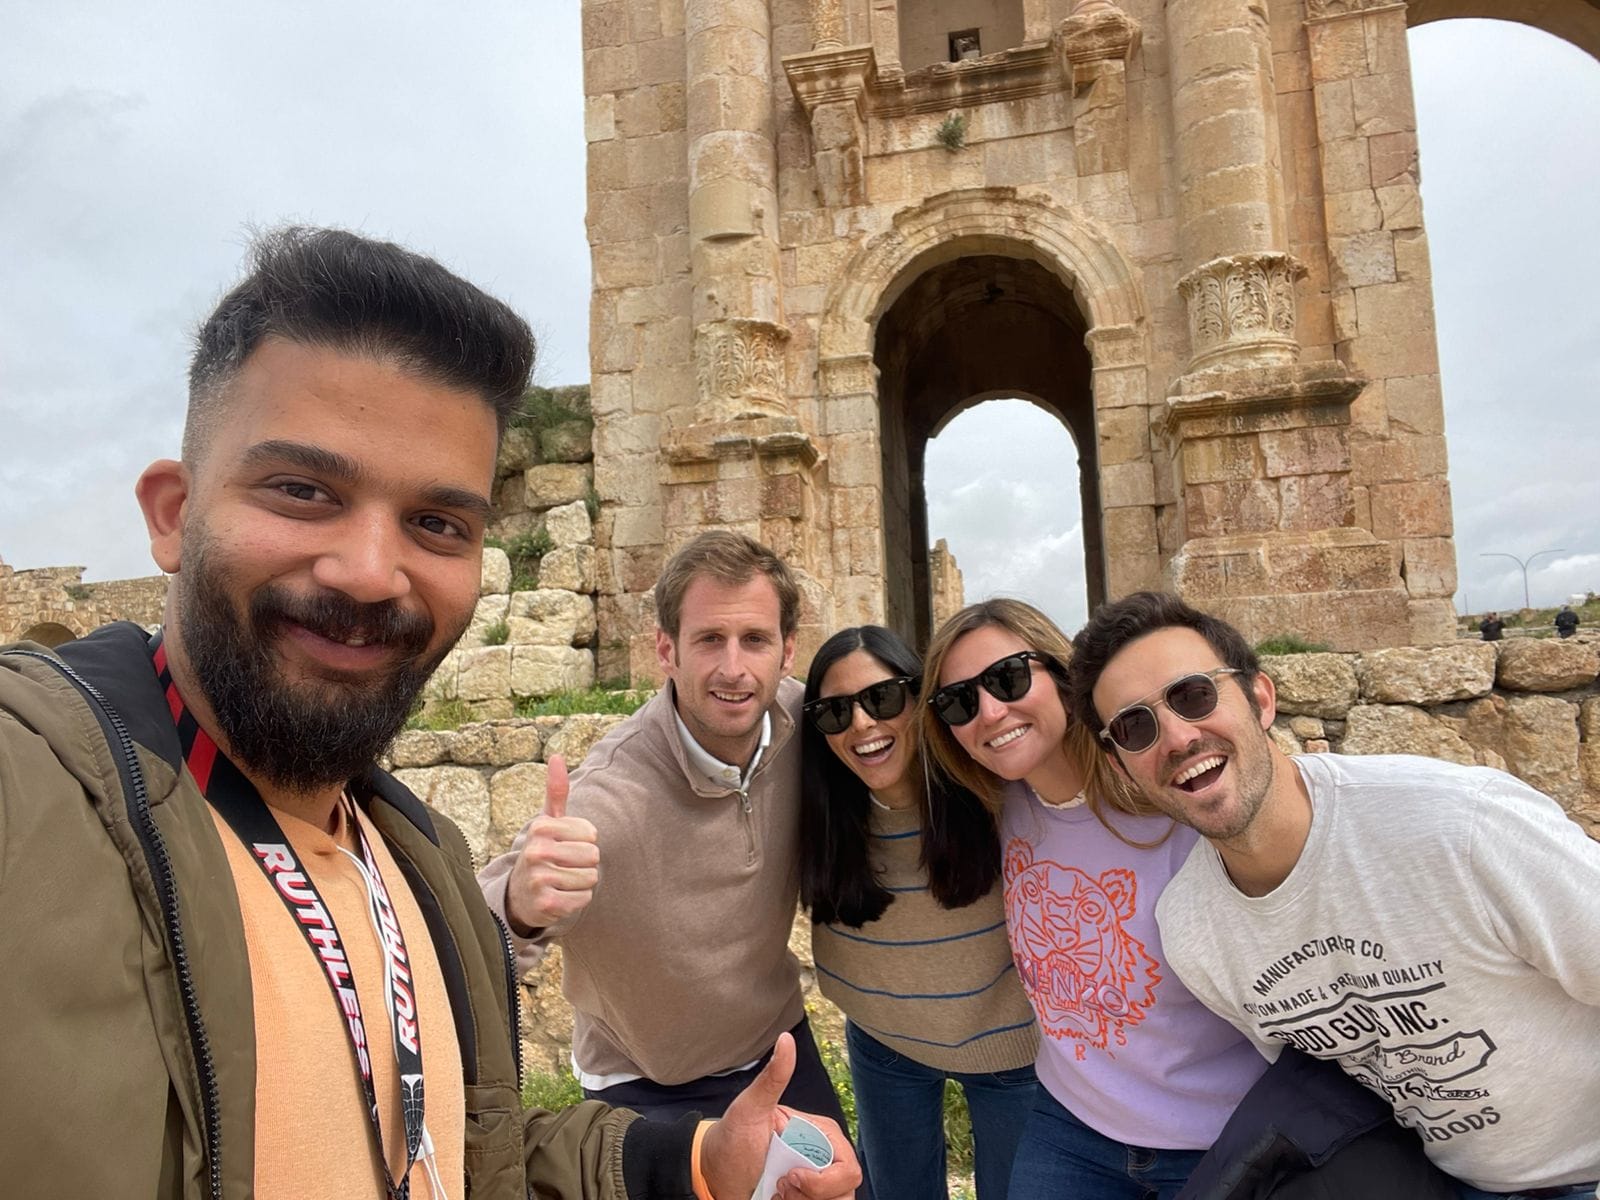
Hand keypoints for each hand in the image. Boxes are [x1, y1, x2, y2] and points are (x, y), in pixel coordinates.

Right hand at [504, 756, 598, 931]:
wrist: (519, 895)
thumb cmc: (542, 851)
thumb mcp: (547, 821)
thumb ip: (556, 791)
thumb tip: (556, 756)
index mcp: (540, 827)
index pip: (591, 834)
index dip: (584, 842)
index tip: (565, 846)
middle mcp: (536, 851)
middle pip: (593, 856)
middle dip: (585, 863)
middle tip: (564, 866)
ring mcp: (538, 879)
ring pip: (591, 879)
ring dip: (582, 883)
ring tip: (561, 881)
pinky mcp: (546, 905)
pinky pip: (584, 899)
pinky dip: (577, 900)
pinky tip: (560, 896)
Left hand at [701, 1033, 861, 1199]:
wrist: (714, 1174)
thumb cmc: (732, 1138)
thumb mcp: (750, 1109)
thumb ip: (772, 1078)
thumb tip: (785, 1040)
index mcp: (822, 1136)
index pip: (847, 1168)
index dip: (823, 1182)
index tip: (791, 1178)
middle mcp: (827, 1160)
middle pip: (846, 1192)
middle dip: (813, 1197)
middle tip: (781, 1188)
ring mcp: (820, 1185)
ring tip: (779, 1195)